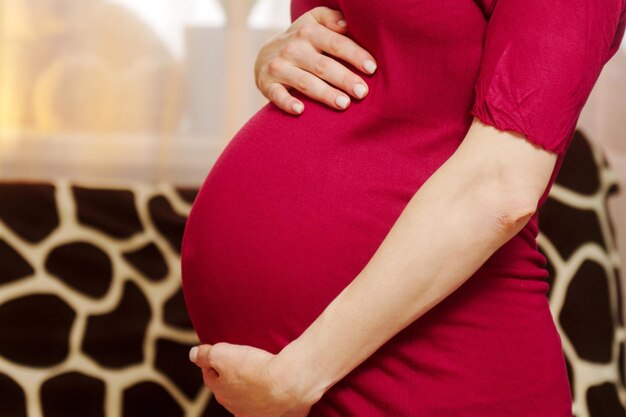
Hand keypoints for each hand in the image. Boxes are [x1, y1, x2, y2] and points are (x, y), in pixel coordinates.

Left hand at [189, 342, 323, 416]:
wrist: (289, 383)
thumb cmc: (255, 369)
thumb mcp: (222, 354)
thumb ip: (206, 354)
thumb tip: (194, 354)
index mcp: (221, 393)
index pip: (210, 376)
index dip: (213, 362)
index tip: (220, 352)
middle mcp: (237, 408)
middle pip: (229, 390)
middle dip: (231, 377)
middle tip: (241, 361)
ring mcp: (258, 414)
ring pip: (249, 400)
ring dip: (251, 389)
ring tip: (261, 373)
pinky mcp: (279, 415)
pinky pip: (272, 406)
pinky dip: (272, 398)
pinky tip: (277, 389)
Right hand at [254, 6, 377, 114]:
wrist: (266, 54)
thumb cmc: (302, 40)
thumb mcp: (314, 22)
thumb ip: (332, 19)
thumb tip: (349, 24)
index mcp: (308, 32)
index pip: (336, 43)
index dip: (355, 55)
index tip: (372, 68)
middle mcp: (293, 48)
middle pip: (323, 65)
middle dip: (344, 79)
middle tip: (362, 92)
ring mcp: (278, 67)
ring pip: (305, 82)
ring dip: (325, 94)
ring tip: (344, 104)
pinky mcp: (266, 84)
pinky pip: (277, 95)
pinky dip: (287, 102)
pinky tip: (300, 110)